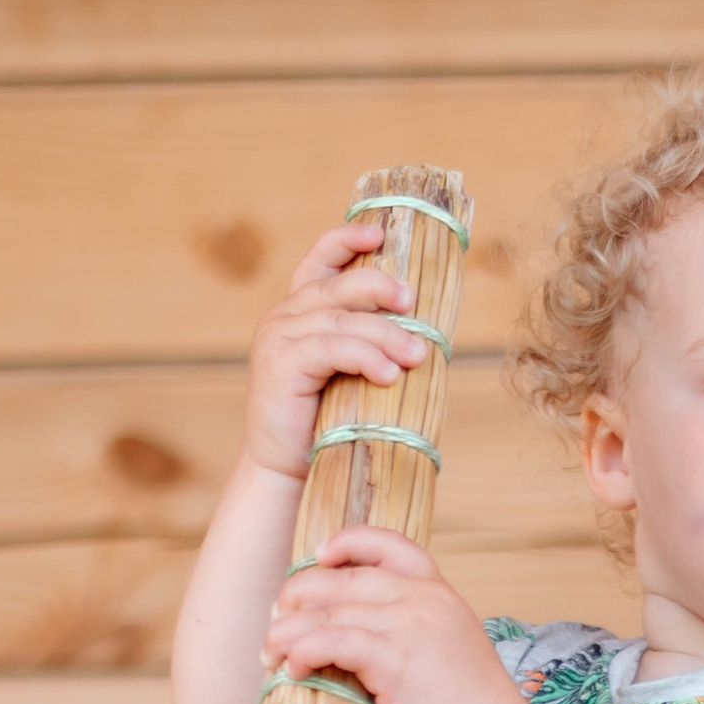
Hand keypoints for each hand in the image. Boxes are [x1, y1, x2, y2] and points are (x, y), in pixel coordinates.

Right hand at [241, 219, 433, 483]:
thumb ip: (369, 342)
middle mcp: (284, 317)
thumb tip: (424, 330)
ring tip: (417, 355)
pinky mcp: (280, 365)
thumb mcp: (349, 373)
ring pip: (341, 320)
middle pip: (339, 287)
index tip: (380, 231)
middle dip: (380, 288)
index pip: (320, 261)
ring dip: (385, 333)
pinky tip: (388, 374)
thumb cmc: (326, 423)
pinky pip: (330, 349)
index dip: (347, 240)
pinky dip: (364, 357)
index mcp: (300, 311)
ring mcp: (279, 339)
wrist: (286, 471)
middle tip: (414, 301)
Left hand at [264, 528, 524, 703]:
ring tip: (270, 654)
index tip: (319, 554)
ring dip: (288, 631)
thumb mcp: (446, 648)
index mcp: (437, 592)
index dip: (348, 542)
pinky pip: (330, 640)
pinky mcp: (392, 659)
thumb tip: (358, 633)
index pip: (389, 544)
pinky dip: (301, 652)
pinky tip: (291, 670)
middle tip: (276, 621)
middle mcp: (422, 600)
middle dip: (298, 595)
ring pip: (328, 610)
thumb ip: (412, 628)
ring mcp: (408, 626)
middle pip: (343, 578)